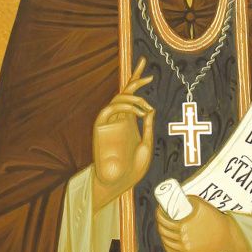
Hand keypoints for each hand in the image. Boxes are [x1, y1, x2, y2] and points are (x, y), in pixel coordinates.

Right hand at [91, 57, 154, 209]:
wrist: (119, 184)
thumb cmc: (133, 169)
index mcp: (130, 122)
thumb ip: (148, 128)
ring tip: (145, 107)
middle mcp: (119, 119)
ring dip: (133, 97)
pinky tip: (138, 112)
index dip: (138, 81)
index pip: (133, 97)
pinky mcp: (100, 127)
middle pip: (125, 92)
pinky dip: (124, 106)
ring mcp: (109, 122)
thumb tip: (150, 110)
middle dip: (134, 78)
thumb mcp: (147, 146)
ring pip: (118, 98)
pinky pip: (109, 109)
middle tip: (145, 67)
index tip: (148, 70)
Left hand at [157, 196, 248, 251]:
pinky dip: (168, 246)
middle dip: (161, 222)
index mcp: (184, 226)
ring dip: (163, 234)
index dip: (159, 213)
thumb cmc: (217, 220)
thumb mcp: (203, 206)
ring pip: (167, 242)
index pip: (164, 220)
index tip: (160, 208)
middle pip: (164, 231)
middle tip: (163, 216)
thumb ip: (189, 200)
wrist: (230, 237)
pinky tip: (167, 241)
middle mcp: (183, 240)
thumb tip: (177, 197)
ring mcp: (186, 251)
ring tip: (165, 227)